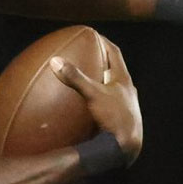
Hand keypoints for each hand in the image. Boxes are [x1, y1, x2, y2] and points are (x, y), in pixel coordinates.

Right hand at [50, 39, 141, 164]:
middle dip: (101, 60)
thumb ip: (75, 78)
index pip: (115, 53)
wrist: (126, 147)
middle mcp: (127, 91)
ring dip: (100, 80)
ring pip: (112, 87)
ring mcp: (125, 105)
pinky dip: (97, 97)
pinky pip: (107, 102)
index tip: (92, 35)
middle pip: (114, 69)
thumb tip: (55, 61)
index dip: (104, 42)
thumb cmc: (114, 118)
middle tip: (86, 53)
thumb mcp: (93, 95)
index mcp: (124, 80)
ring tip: (85, 77)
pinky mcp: (120, 119)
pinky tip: (86, 104)